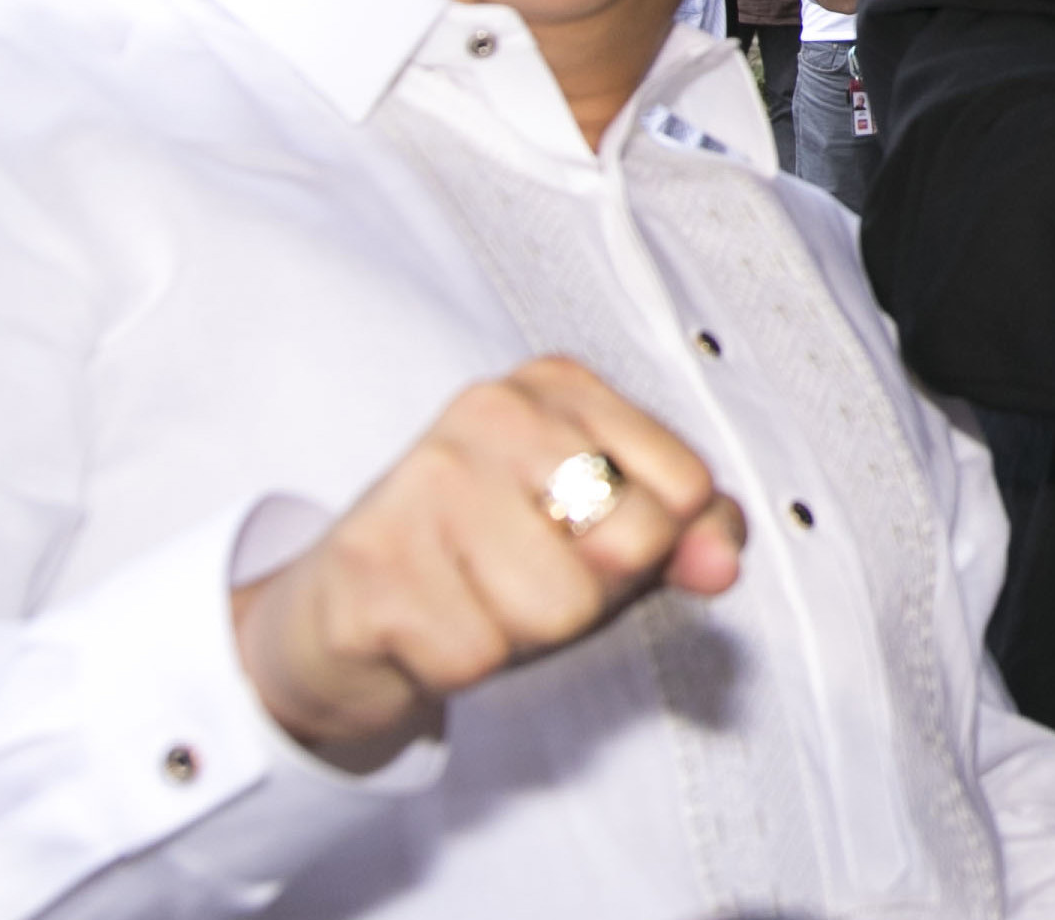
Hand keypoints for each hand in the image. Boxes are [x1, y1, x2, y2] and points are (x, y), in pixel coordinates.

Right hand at [230, 358, 746, 772]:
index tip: (580, 542)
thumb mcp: (603, 531)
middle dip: (592, 594)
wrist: (332, 618)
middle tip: (521, 580)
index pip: (688, 487)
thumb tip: (722, 563)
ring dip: (521, 636)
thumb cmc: (484, 563)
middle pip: (630, 546)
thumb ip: (688, 532)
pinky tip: (423, 628)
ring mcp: (420, 482)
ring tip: (472, 602)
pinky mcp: (370, 564)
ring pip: (557, 609)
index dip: (652, 548)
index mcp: (558, 387)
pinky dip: (458, 668)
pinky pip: (476, 656)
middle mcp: (489, 413)